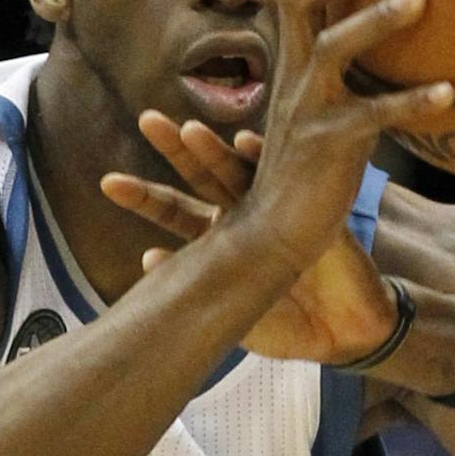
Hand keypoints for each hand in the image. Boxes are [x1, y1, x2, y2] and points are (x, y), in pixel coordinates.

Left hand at [101, 110, 401, 363]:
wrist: (345, 334)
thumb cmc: (288, 325)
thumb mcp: (233, 313)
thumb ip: (194, 287)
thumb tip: (145, 258)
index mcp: (223, 239)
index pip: (177, 211)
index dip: (146, 197)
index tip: (108, 182)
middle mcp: (248, 217)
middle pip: (205, 177)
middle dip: (177, 150)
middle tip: (149, 121)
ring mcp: (281, 212)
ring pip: (242, 175)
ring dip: (217, 152)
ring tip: (190, 132)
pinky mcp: (313, 216)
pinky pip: (290, 184)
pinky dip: (268, 164)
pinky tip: (248, 144)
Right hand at [231, 0, 451, 273]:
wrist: (274, 235)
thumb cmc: (313, 172)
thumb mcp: (333, 110)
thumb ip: (360, 73)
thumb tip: (412, 38)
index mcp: (293, 60)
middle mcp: (292, 74)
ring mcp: (305, 109)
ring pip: (333, 48)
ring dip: (376, 19)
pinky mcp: (325, 147)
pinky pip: (371, 117)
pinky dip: (409, 103)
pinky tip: (451, 94)